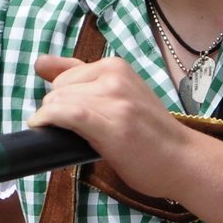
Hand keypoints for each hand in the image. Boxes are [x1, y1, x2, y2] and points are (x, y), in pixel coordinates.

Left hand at [29, 55, 201, 198]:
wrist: (183, 160)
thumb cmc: (149, 132)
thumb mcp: (116, 94)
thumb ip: (77, 76)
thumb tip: (39, 62)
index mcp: (116, 66)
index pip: (63, 77)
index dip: (59, 101)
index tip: (71, 118)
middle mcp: (116, 78)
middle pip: (58, 90)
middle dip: (57, 111)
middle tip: (80, 133)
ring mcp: (116, 101)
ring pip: (60, 102)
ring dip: (53, 121)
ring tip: (74, 138)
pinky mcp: (114, 126)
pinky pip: (69, 114)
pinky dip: (49, 120)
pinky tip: (44, 127)